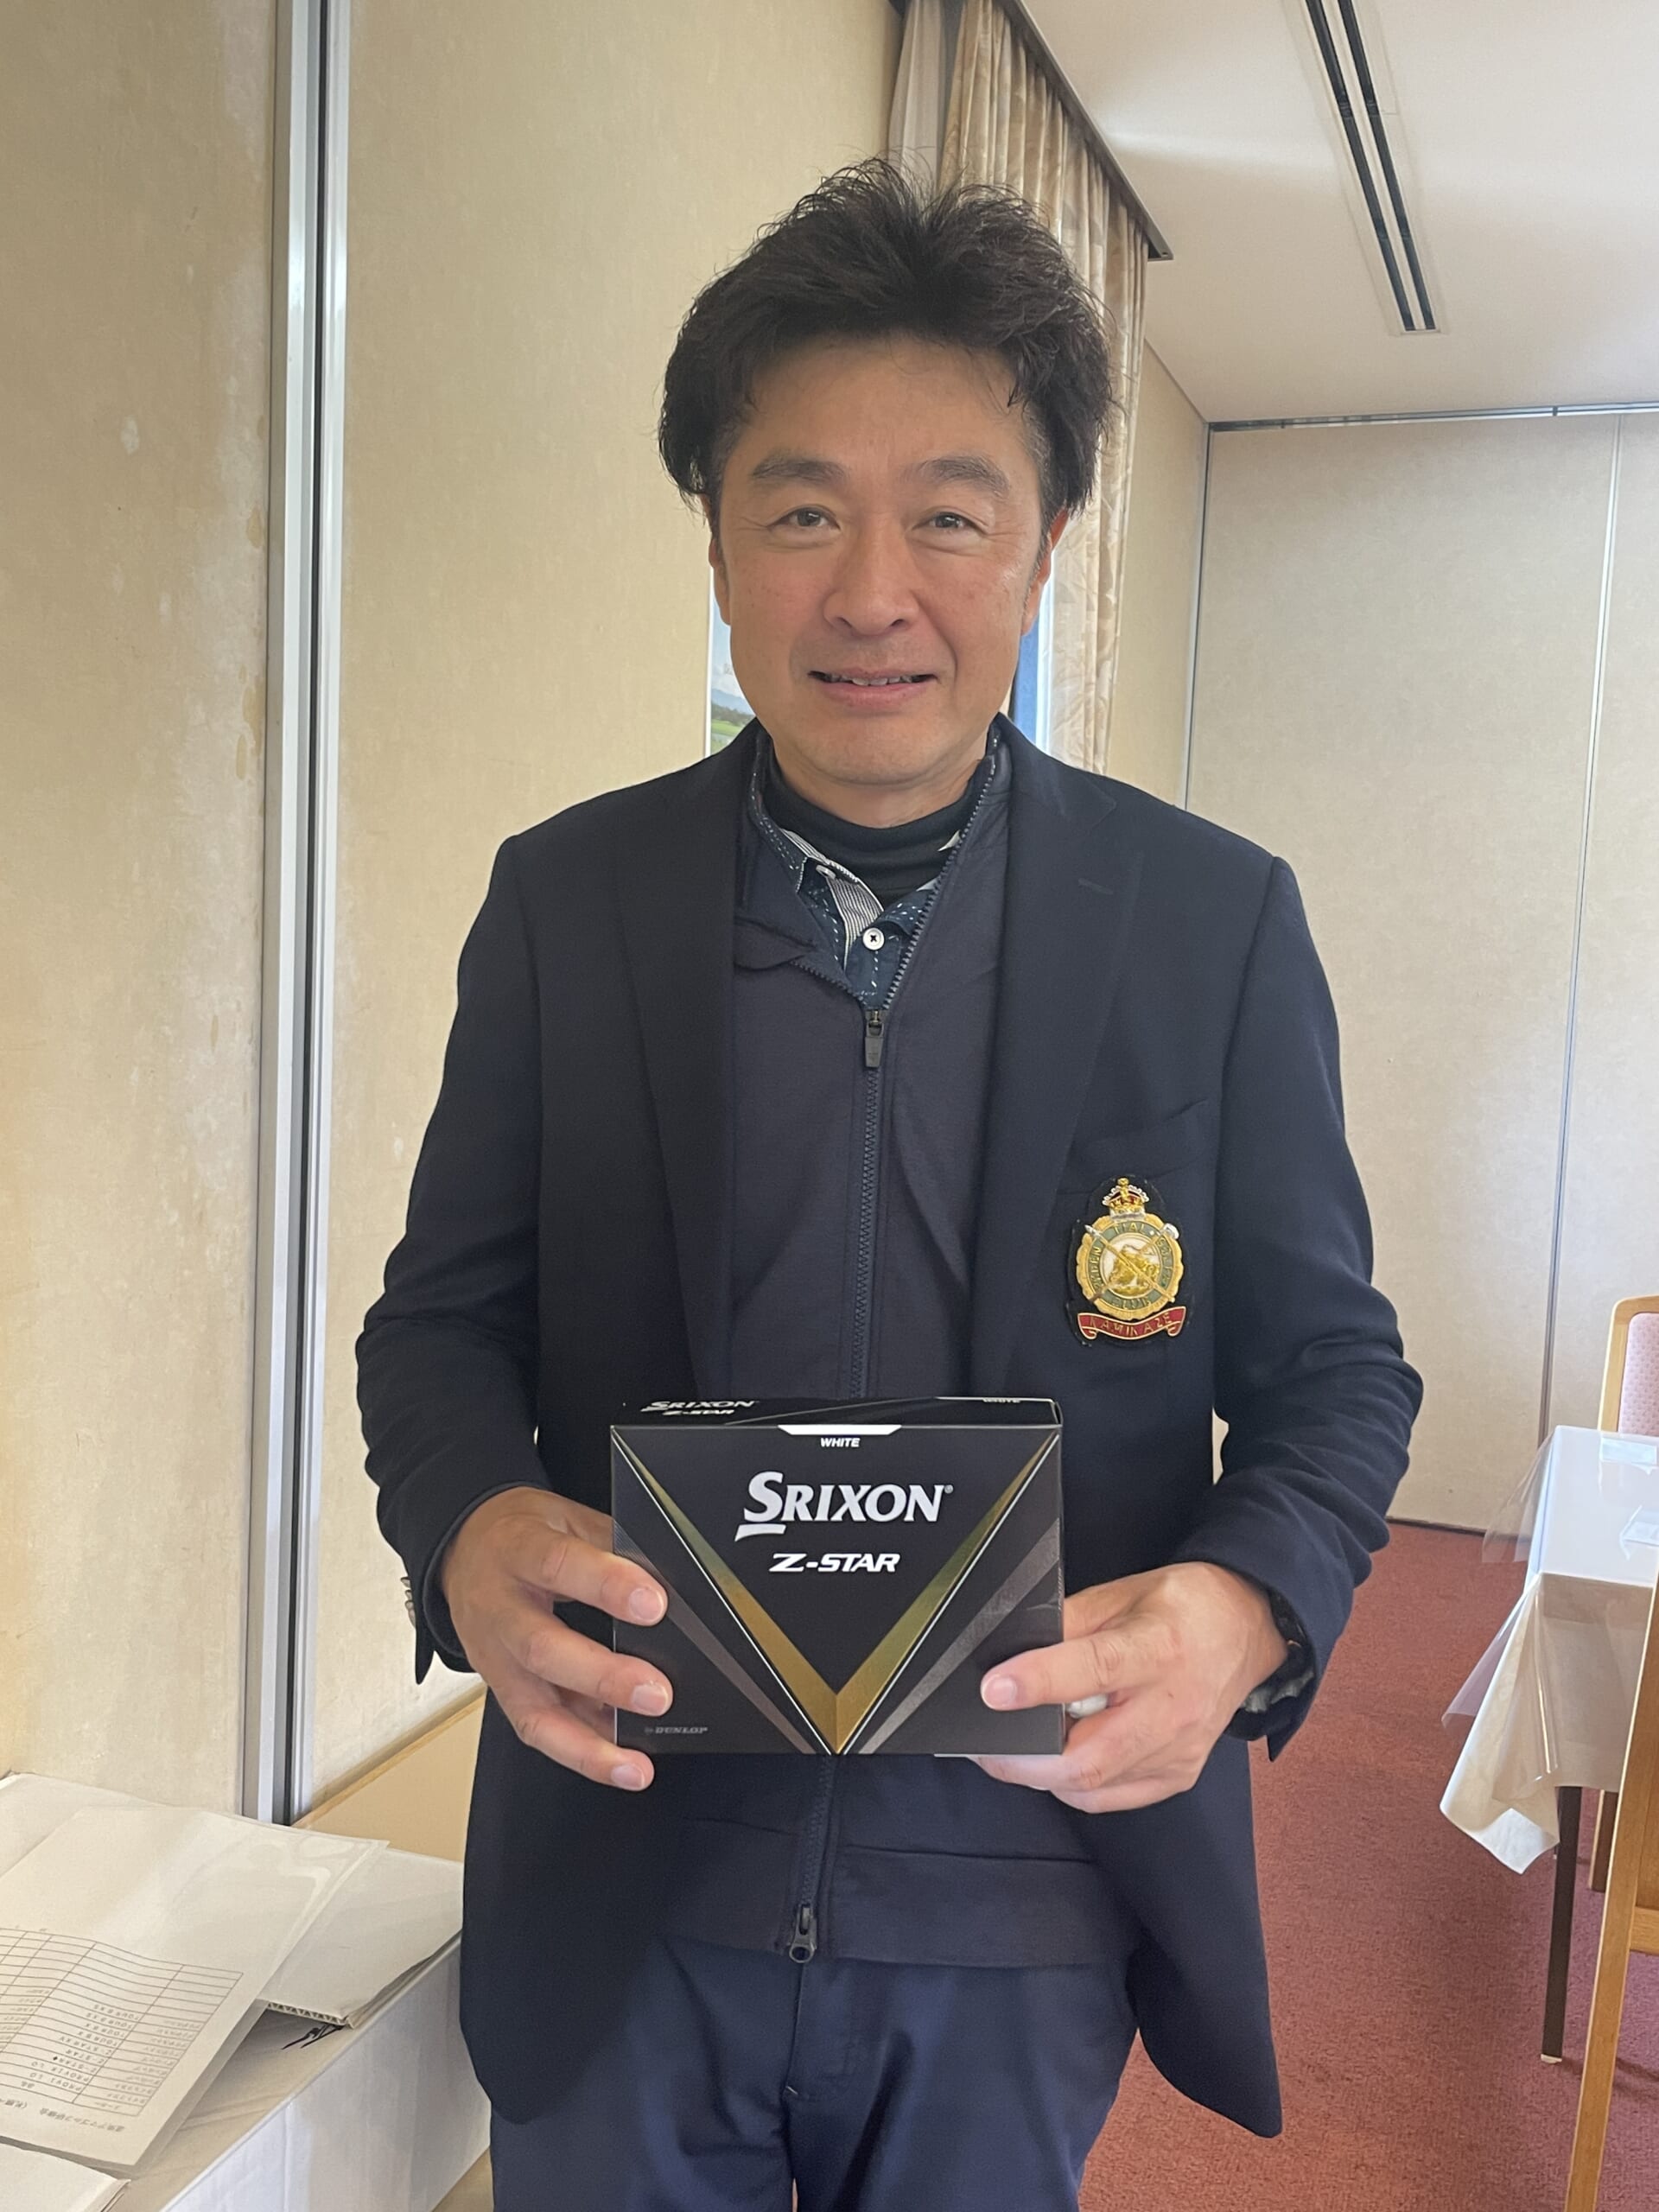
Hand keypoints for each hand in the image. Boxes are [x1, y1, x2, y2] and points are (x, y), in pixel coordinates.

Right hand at [439, 1486, 670, 1791]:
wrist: (464, 1547)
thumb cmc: (522, 1534)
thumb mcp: (566, 1517)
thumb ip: (612, 1545)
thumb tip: (669, 1578)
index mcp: (518, 1550)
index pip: (559, 1564)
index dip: (606, 1584)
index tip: (654, 1603)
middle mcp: (499, 1608)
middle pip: (542, 1648)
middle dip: (602, 1677)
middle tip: (655, 1693)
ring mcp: (494, 1657)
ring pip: (532, 1709)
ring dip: (588, 1743)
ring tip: (634, 1764)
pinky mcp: (500, 1689)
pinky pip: (536, 1729)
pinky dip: (579, 1752)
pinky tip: (618, 1763)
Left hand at [973, 1562, 1289, 1812]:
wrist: (1245, 1630)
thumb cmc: (1182, 1608)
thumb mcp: (1120, 1594)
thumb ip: (1067, 1624)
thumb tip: (1013, 1652)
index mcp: (1158, 1648)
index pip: (1093, 1670)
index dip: (1038, 1682)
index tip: (994, 1689)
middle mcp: (1172, 1707)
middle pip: (1090, 1757)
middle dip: (1024, 1760)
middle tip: (984, 1744)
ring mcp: (1179, 1750)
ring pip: (1095, 1786)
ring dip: (1042, 1775)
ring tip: (1013, 1751)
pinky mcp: (1178, 1775)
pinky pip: (1112, 1798)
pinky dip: (1075, 1787)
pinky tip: (1058, 1763)